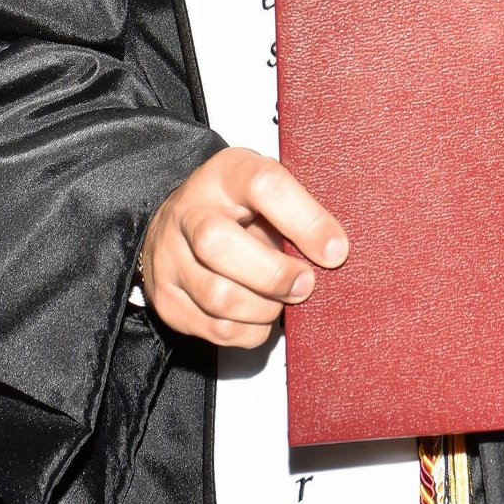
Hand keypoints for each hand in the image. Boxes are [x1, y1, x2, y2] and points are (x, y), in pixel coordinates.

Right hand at [141, 147, 347, 347]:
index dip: (305, 220)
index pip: (264, 185)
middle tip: (306, 284)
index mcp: (225, 174)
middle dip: (274, 275)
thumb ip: (298, 212)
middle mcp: (188, 213)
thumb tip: (334, 252)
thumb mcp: (267, 190)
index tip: (336, 250)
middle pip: (219, 244)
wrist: (180, 224)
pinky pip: (217, 330)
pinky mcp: (167, 301)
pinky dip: (251, 329)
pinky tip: (259, 311)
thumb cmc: (236, 206)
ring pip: (219, 297)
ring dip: (265, 308)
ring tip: (281, 298)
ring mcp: (169, 258)